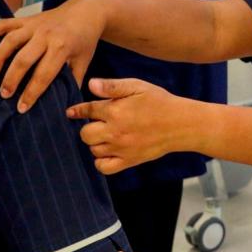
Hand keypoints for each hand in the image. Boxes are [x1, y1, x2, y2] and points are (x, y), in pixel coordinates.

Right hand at [0, 0, 105, 111]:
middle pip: (23, 59)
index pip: (43, 75)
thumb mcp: (83, 62)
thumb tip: (64, 105)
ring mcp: (34, 25)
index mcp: (62, 48)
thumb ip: (72, 82)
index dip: (31, 93)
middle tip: (4, 94)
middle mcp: (46, 35)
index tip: (21, 108)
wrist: (86, 12)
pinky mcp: (26, 19)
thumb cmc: (84, 41)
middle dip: (12, 79)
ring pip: (11, 40)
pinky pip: (5, 23)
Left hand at [67, 78, 189, 174]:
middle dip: (88, 127)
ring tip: (106, 135)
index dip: (77, 110)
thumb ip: (112, 86)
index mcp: (115, 111)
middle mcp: (115, 131)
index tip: (71, 112)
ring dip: (95, 143)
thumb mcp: (137, 86)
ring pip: (93, 150)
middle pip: (85, 134)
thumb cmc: (159, 102)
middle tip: (99, 123)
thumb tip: (91, 84)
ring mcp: (121, 148)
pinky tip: (107, 152)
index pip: (87, 110)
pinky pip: (103, 167)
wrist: (180, 124)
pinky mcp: (128, 161)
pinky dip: (100, 161)